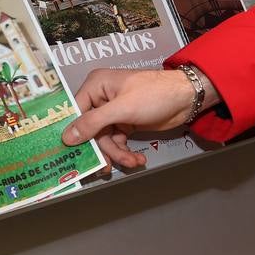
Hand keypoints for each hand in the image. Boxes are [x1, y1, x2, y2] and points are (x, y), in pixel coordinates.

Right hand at [62, 69, 194, 169]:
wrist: (186, 98)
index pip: (75, 112)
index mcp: (96, 85)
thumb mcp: (122, 108)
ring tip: (132, 162)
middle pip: (90, 131)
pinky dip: (125, 153)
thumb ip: (94, 122)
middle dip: (102, 149)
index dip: (73, 134)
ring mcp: (113, 113)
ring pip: (104, 140)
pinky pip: (117, 142)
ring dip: (117, 154)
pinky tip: (137, 160)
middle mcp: (101, 99)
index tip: (70, 155)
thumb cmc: (155, 94)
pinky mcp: (125, 124)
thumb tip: (67, 137)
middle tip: (107, 168)